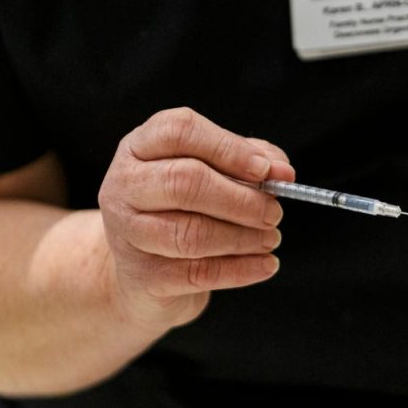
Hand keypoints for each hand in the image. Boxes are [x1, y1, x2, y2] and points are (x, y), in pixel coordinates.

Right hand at [98, 108, 294, 331]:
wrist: (142, 272)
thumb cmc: (182, 210)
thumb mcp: (212, 173)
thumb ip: (249, 162)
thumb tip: (282, 171)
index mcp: (141, 147)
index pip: (179, 131)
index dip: (228, 148)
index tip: (266, 170)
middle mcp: (125, 184)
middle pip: (185, 182)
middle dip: (241, 199)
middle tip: (274, 212)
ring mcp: (128, 232)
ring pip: (191, 233)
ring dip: (244, 237)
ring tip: (271, 238)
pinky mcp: (143, 276)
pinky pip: (199, 273)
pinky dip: (241, 269)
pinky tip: (265, 264)